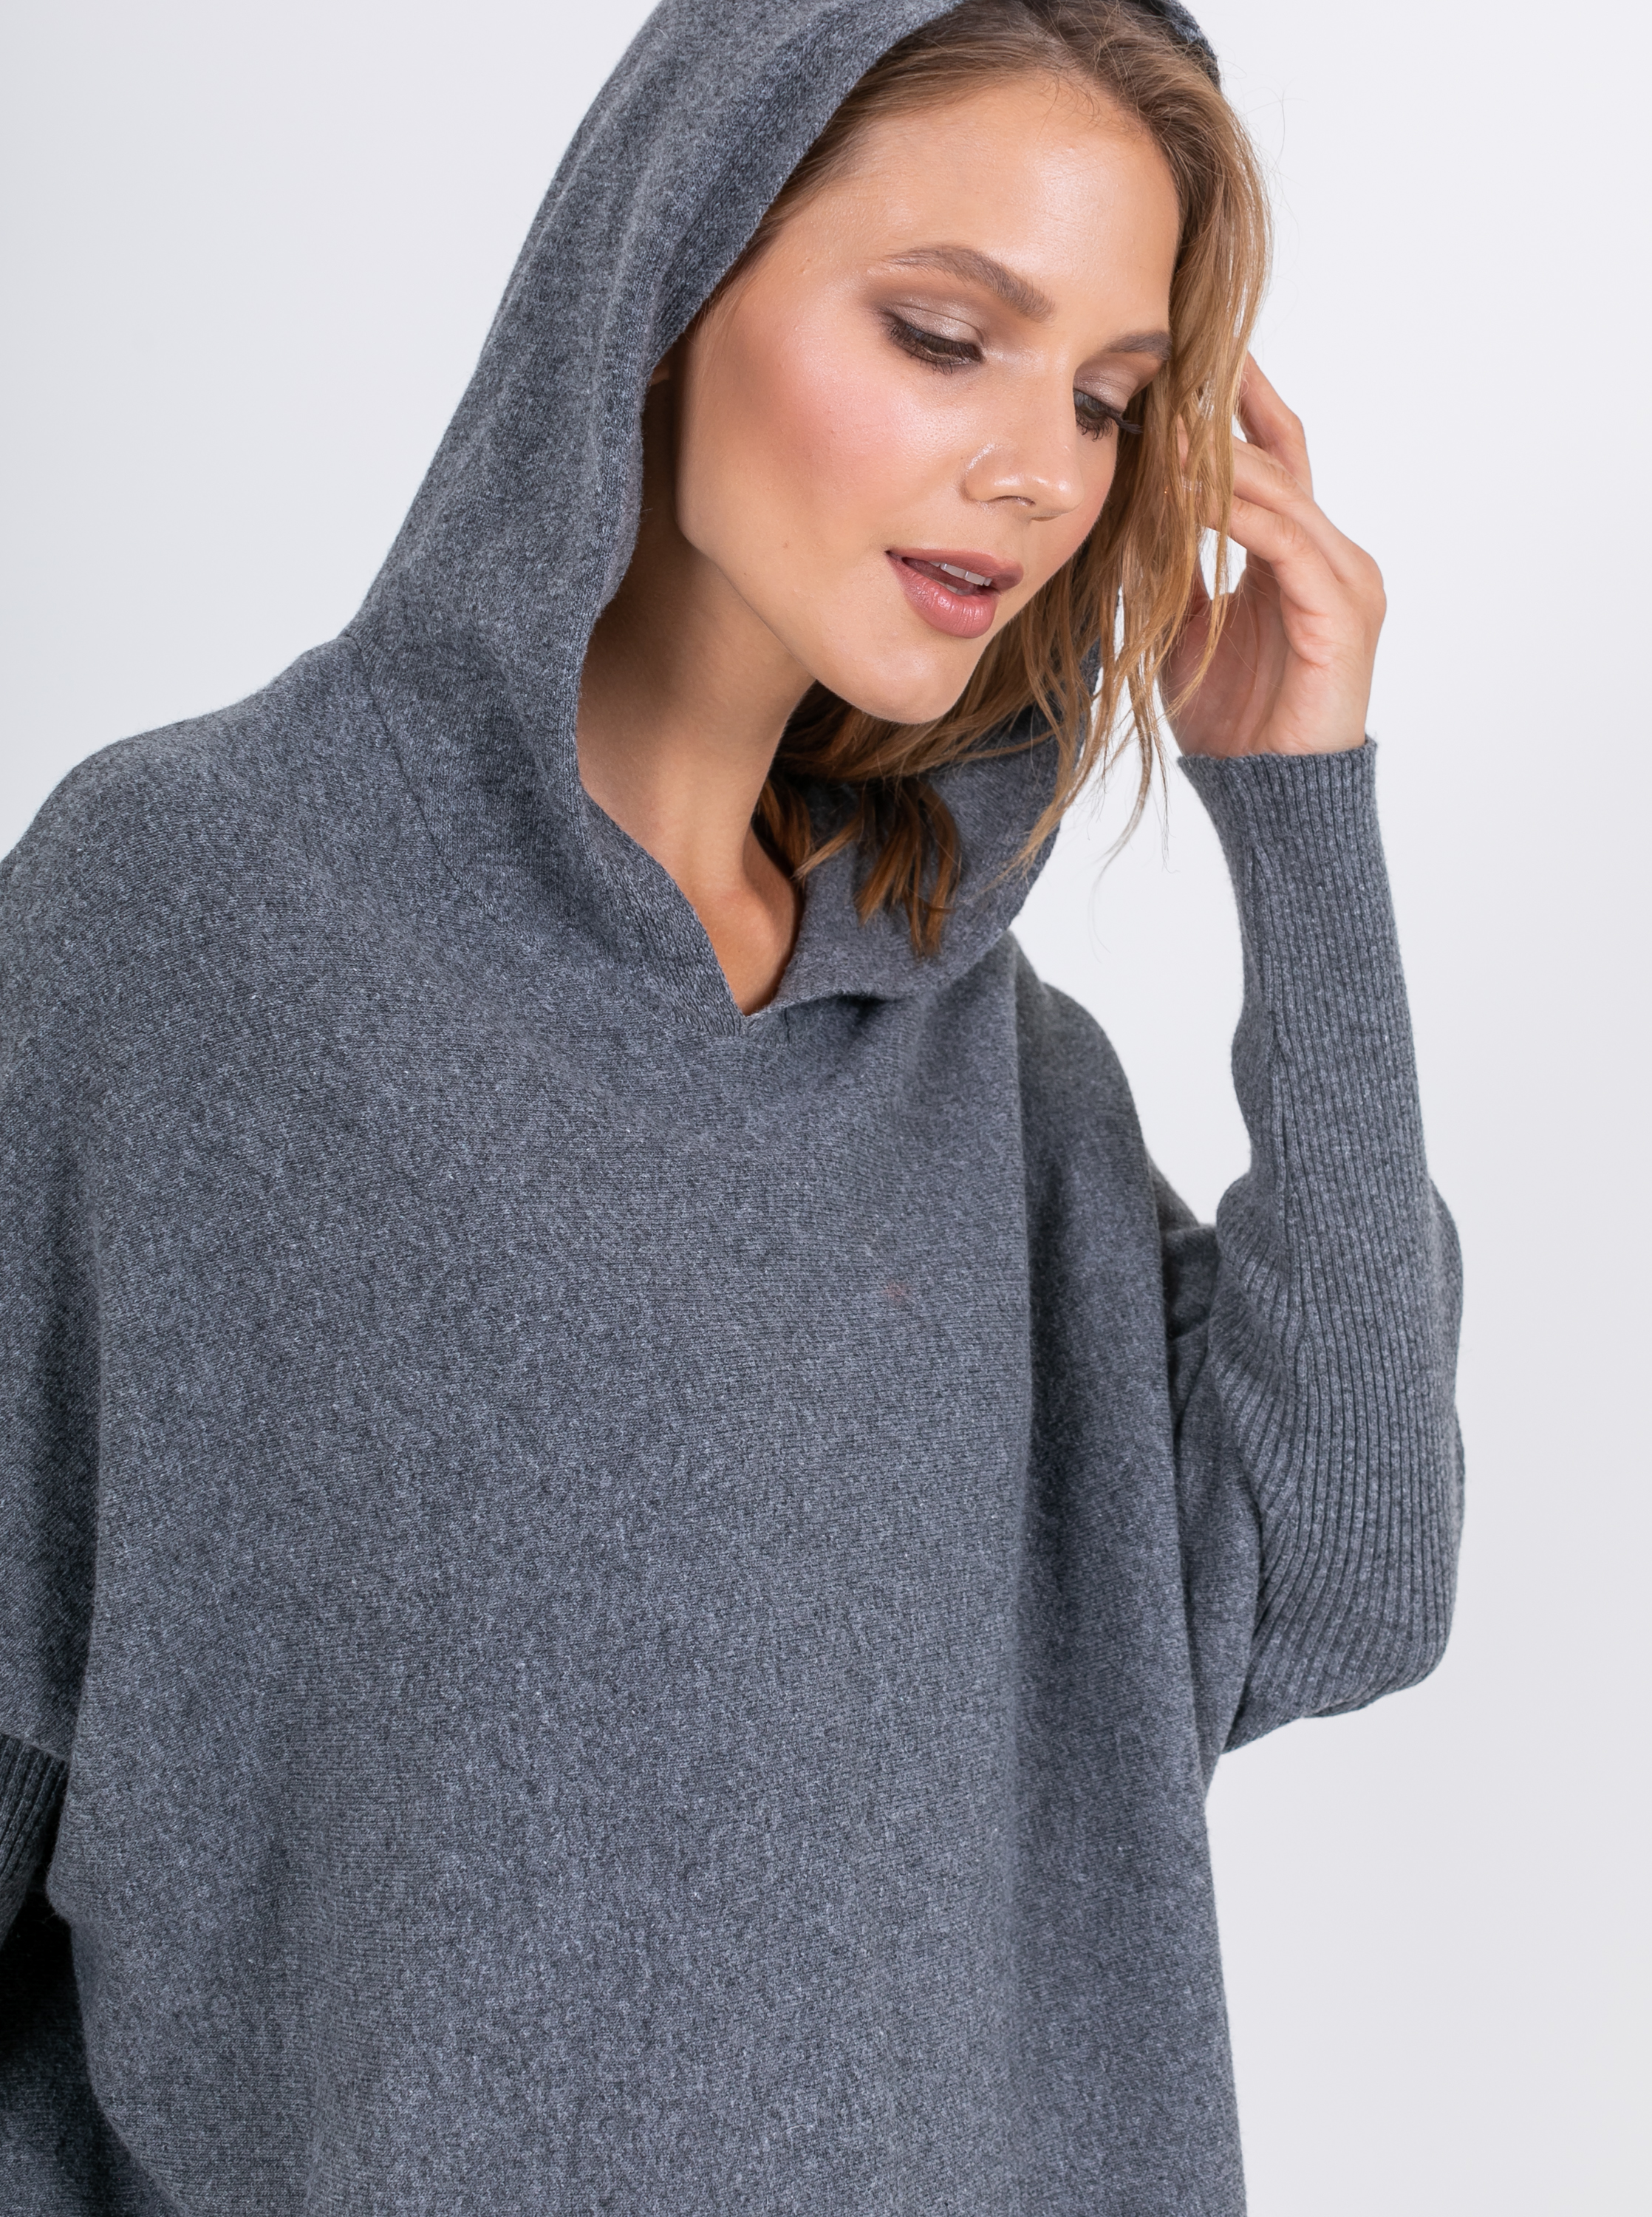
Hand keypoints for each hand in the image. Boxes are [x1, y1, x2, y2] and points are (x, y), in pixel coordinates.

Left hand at [1161, 357, 1385, 757]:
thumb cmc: (1231, 719)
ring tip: (1165, 425)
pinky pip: (1283, 543)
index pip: (1275, 459)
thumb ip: (1171, 573)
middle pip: (1280, 462)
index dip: (1241, 407)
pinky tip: (1186, 494)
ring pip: (1280, 496)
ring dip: (1218, 461)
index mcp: (1299, 555)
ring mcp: (1345, 579)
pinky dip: (1233, 515)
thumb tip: (1129, 520)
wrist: (1269, 792)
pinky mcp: (1341, 610)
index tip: (1195, 359)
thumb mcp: (1184, 630)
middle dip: (1224, 417)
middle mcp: (1333, 555)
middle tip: (1171, 370)